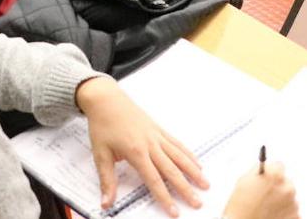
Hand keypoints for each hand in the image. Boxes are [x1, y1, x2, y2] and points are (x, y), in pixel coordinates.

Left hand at [77, 77, 207, 216]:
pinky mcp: (159, 129)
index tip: (175, 211)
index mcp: (136, 152)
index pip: (154, 180)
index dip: (165, 197)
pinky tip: (197, 163)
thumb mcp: (100, 154)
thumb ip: (107, 180)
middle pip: (172, 170)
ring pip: (179, 156)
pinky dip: (188, 154)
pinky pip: (177, 144)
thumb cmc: (103, 124)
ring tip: (205, 184)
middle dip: (186, 188)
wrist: (106, 99)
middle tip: (197, 202)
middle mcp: (150, 144)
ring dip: (193, 171)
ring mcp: (157, 136)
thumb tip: (106, 202)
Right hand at [223, 163, 299, 218]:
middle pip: (286, 182)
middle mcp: (288, 187)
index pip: (279, 166)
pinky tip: (272, 216)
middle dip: (277, 188)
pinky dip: (284, 214)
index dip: (272, 173)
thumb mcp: (244, 181)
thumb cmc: (241, 207)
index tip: (269, 178)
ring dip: (281, 202)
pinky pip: (291, 212)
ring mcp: (293, 204)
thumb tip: (267, 167)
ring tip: (267, 210)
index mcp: (275, 175)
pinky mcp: (296, 217)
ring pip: (289, 198)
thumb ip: (259, 170)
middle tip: (265, 198)